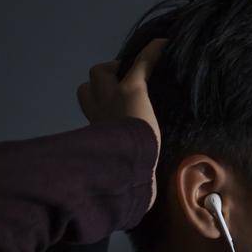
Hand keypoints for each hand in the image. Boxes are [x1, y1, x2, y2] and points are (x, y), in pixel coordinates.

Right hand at [77, 37, 165, 211]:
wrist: (130, 171)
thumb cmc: (124, 178)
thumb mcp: (120, 176)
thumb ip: (127, 178)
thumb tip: (141, 206)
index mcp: (95, 124)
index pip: (86, 96)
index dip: (97, 95)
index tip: (111, 100)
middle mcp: (98, 106)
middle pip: (92, 79)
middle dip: (105, 79)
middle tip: (126, 83)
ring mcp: (112, 95)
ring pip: (105, 69)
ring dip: (121, 67)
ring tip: (141, 70)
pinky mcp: (132, 90)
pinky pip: (142, 63)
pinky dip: (153, 53)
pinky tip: (165, 45)